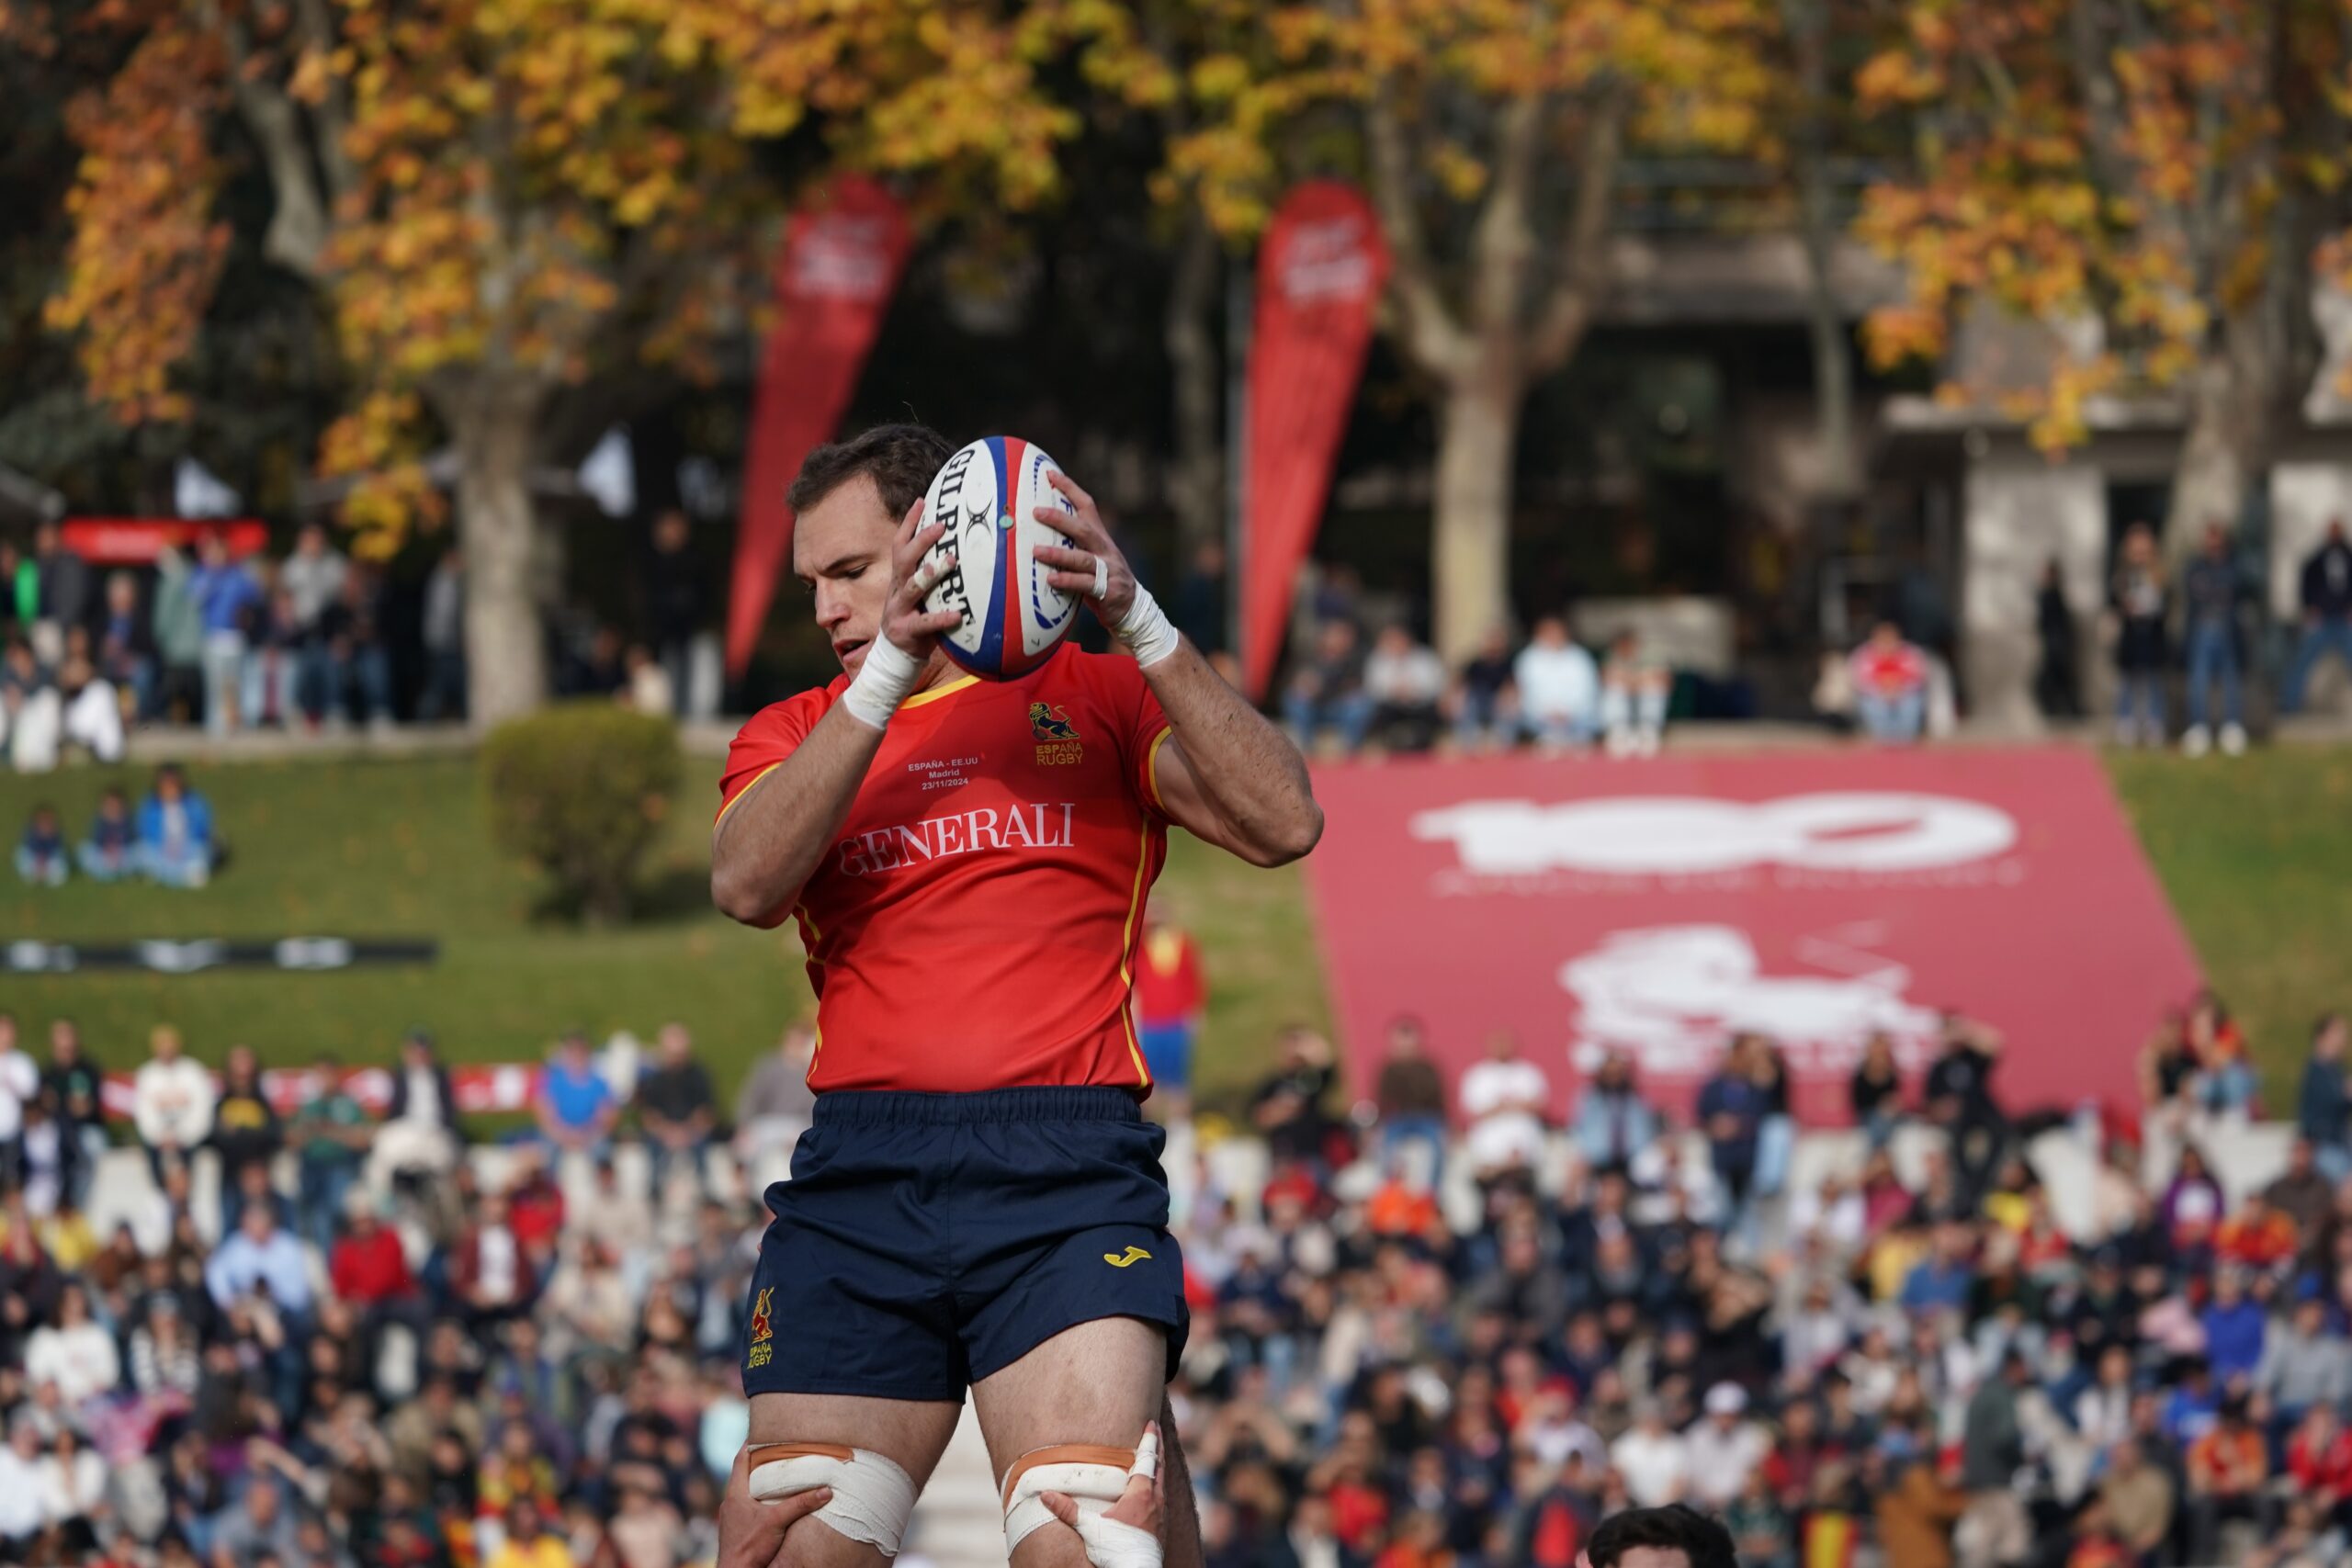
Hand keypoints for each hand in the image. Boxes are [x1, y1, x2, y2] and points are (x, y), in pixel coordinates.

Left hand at [717, 1445, 834, 1567]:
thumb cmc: (749, 1549)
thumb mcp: (778, 1521)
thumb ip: (801, 1504)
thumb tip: (826, 1490)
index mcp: (735, 1494)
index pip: (739, 1460)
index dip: (750, 1444)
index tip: (763, 1432)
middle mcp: (730, 1503)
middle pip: (742, 1474)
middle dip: (758, 1463)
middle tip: (777, 1453)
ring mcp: (731, 1519)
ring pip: (744, 1493)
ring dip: (759, 1484)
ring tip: (778, 1477)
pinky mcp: (736, 1531)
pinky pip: (746, 1508)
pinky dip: (758, 1502)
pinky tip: (771, 1506)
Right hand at [884, 498, 964, 659]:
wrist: (896, 655)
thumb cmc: (915, 617)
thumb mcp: (919, 593)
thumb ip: (930, 574)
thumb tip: (957, 549)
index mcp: (899, 578)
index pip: (900, 544)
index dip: (909, 523)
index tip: (922, 501)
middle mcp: (896, 590)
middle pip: (904, 559)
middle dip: (921, 541)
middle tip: (942, 526)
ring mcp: (899, 610)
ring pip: (913, 587)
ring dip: (931, 573)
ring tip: (950, 562)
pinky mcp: (907, 631)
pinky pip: (926, 623)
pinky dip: (942, 618)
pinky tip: (959, 614)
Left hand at [1032, 470, 1137, 625]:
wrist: (1131, 608)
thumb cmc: (1102, 580)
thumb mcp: (1090, 558)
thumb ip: (1072, 545)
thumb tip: (1037, 533)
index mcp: (1100, 537)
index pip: (1086, 505)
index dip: (1070, 488)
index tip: (1050, 474)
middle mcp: (1105, 549)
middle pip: (1084, 528)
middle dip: (1060, 518)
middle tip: (1036, 512)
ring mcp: (1108, 569)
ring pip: (1083, 557)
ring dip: (1059, 554)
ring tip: (1036, 551)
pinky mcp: (1108, 589)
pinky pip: (1085, 583)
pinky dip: (1067, 580)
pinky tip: (1051, 579)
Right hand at [1042, 1422, 1163, 1562]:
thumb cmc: (1116, 1551)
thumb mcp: (1089, 1528)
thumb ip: (1068, 1510)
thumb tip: (1044, 1494)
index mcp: (1140, 1494)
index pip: (1147, 1459)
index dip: (1150, 1440)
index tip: (1152, 1424)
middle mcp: (1156, 1500)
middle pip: (1160, 1467)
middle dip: (1158, 1448)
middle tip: (1158, 1432)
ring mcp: (1162, 1514)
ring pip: (1163, 1483)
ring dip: (1159, 1467)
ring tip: (1156, 1458)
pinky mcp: (1163, 1527)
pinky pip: (1164, 1498)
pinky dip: (1160, 1485)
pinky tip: (1154, 1491)